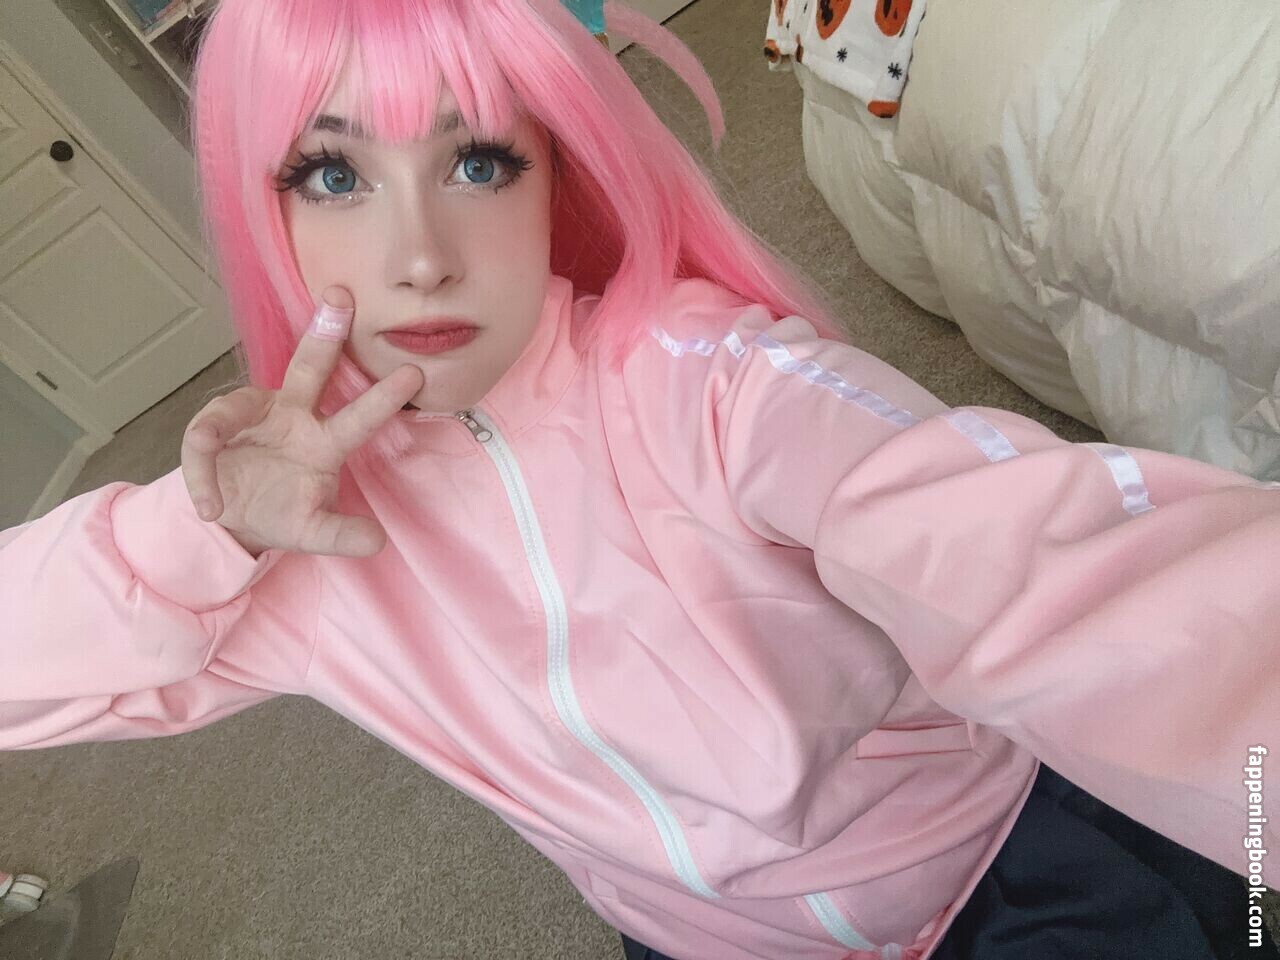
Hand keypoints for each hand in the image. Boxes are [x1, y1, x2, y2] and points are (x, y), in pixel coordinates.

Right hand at [179, 286, 422, 558]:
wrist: (231, 521)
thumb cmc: (282, 513)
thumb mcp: (313, 531)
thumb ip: (341, 535)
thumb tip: (377, 542)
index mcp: (324, 441)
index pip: (358, 417)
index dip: (383, 397)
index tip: (415, 372)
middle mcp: (292, 417)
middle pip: (307, 369)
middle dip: (323, 334)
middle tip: (340, 296)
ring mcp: (250, 417)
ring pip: (233, 408)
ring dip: (215, 432)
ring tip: (211, 479)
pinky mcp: (211, 432)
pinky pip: (202, 444)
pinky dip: (202, 478)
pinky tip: (210, 508)